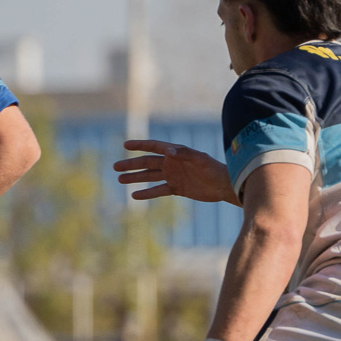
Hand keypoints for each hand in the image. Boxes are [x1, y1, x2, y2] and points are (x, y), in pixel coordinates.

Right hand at [114, 140, 236, 203]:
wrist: (225, 186)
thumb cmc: (215, 170)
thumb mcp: (201, 160)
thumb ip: (185, 154)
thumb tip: (167, 151)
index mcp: (176, 153)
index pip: (154, 147)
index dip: (140, 145)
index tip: (126, 145)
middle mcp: (172, 163)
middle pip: (147, 163)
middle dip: (131, 164)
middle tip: (115, 167)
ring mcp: (173, 176)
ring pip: (150, 177)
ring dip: (135, 178)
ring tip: (120, 180)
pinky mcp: (177, 188)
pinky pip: (158, 190)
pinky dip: (147, 193)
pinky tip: (135, 195)